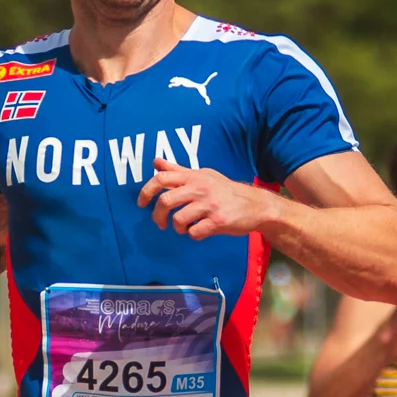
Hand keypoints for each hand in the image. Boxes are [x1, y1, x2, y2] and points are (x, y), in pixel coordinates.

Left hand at [138, 162, 274, 239]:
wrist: (255, 205)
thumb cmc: (224, 190)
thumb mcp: (202, 175)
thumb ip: (178, 170)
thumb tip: (155, 161)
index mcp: (194, 177)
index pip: (161, 178)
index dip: (146, 191)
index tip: (141, 203)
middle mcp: (200, 188)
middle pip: (165, 201)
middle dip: (157, 216)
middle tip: (160, 223)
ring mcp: (209, 205)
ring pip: (178, 219)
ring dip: (177, 228)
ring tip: (185, 227)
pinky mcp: (218, 221)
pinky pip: (194, 232)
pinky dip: (193, 234)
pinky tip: (200, 230)